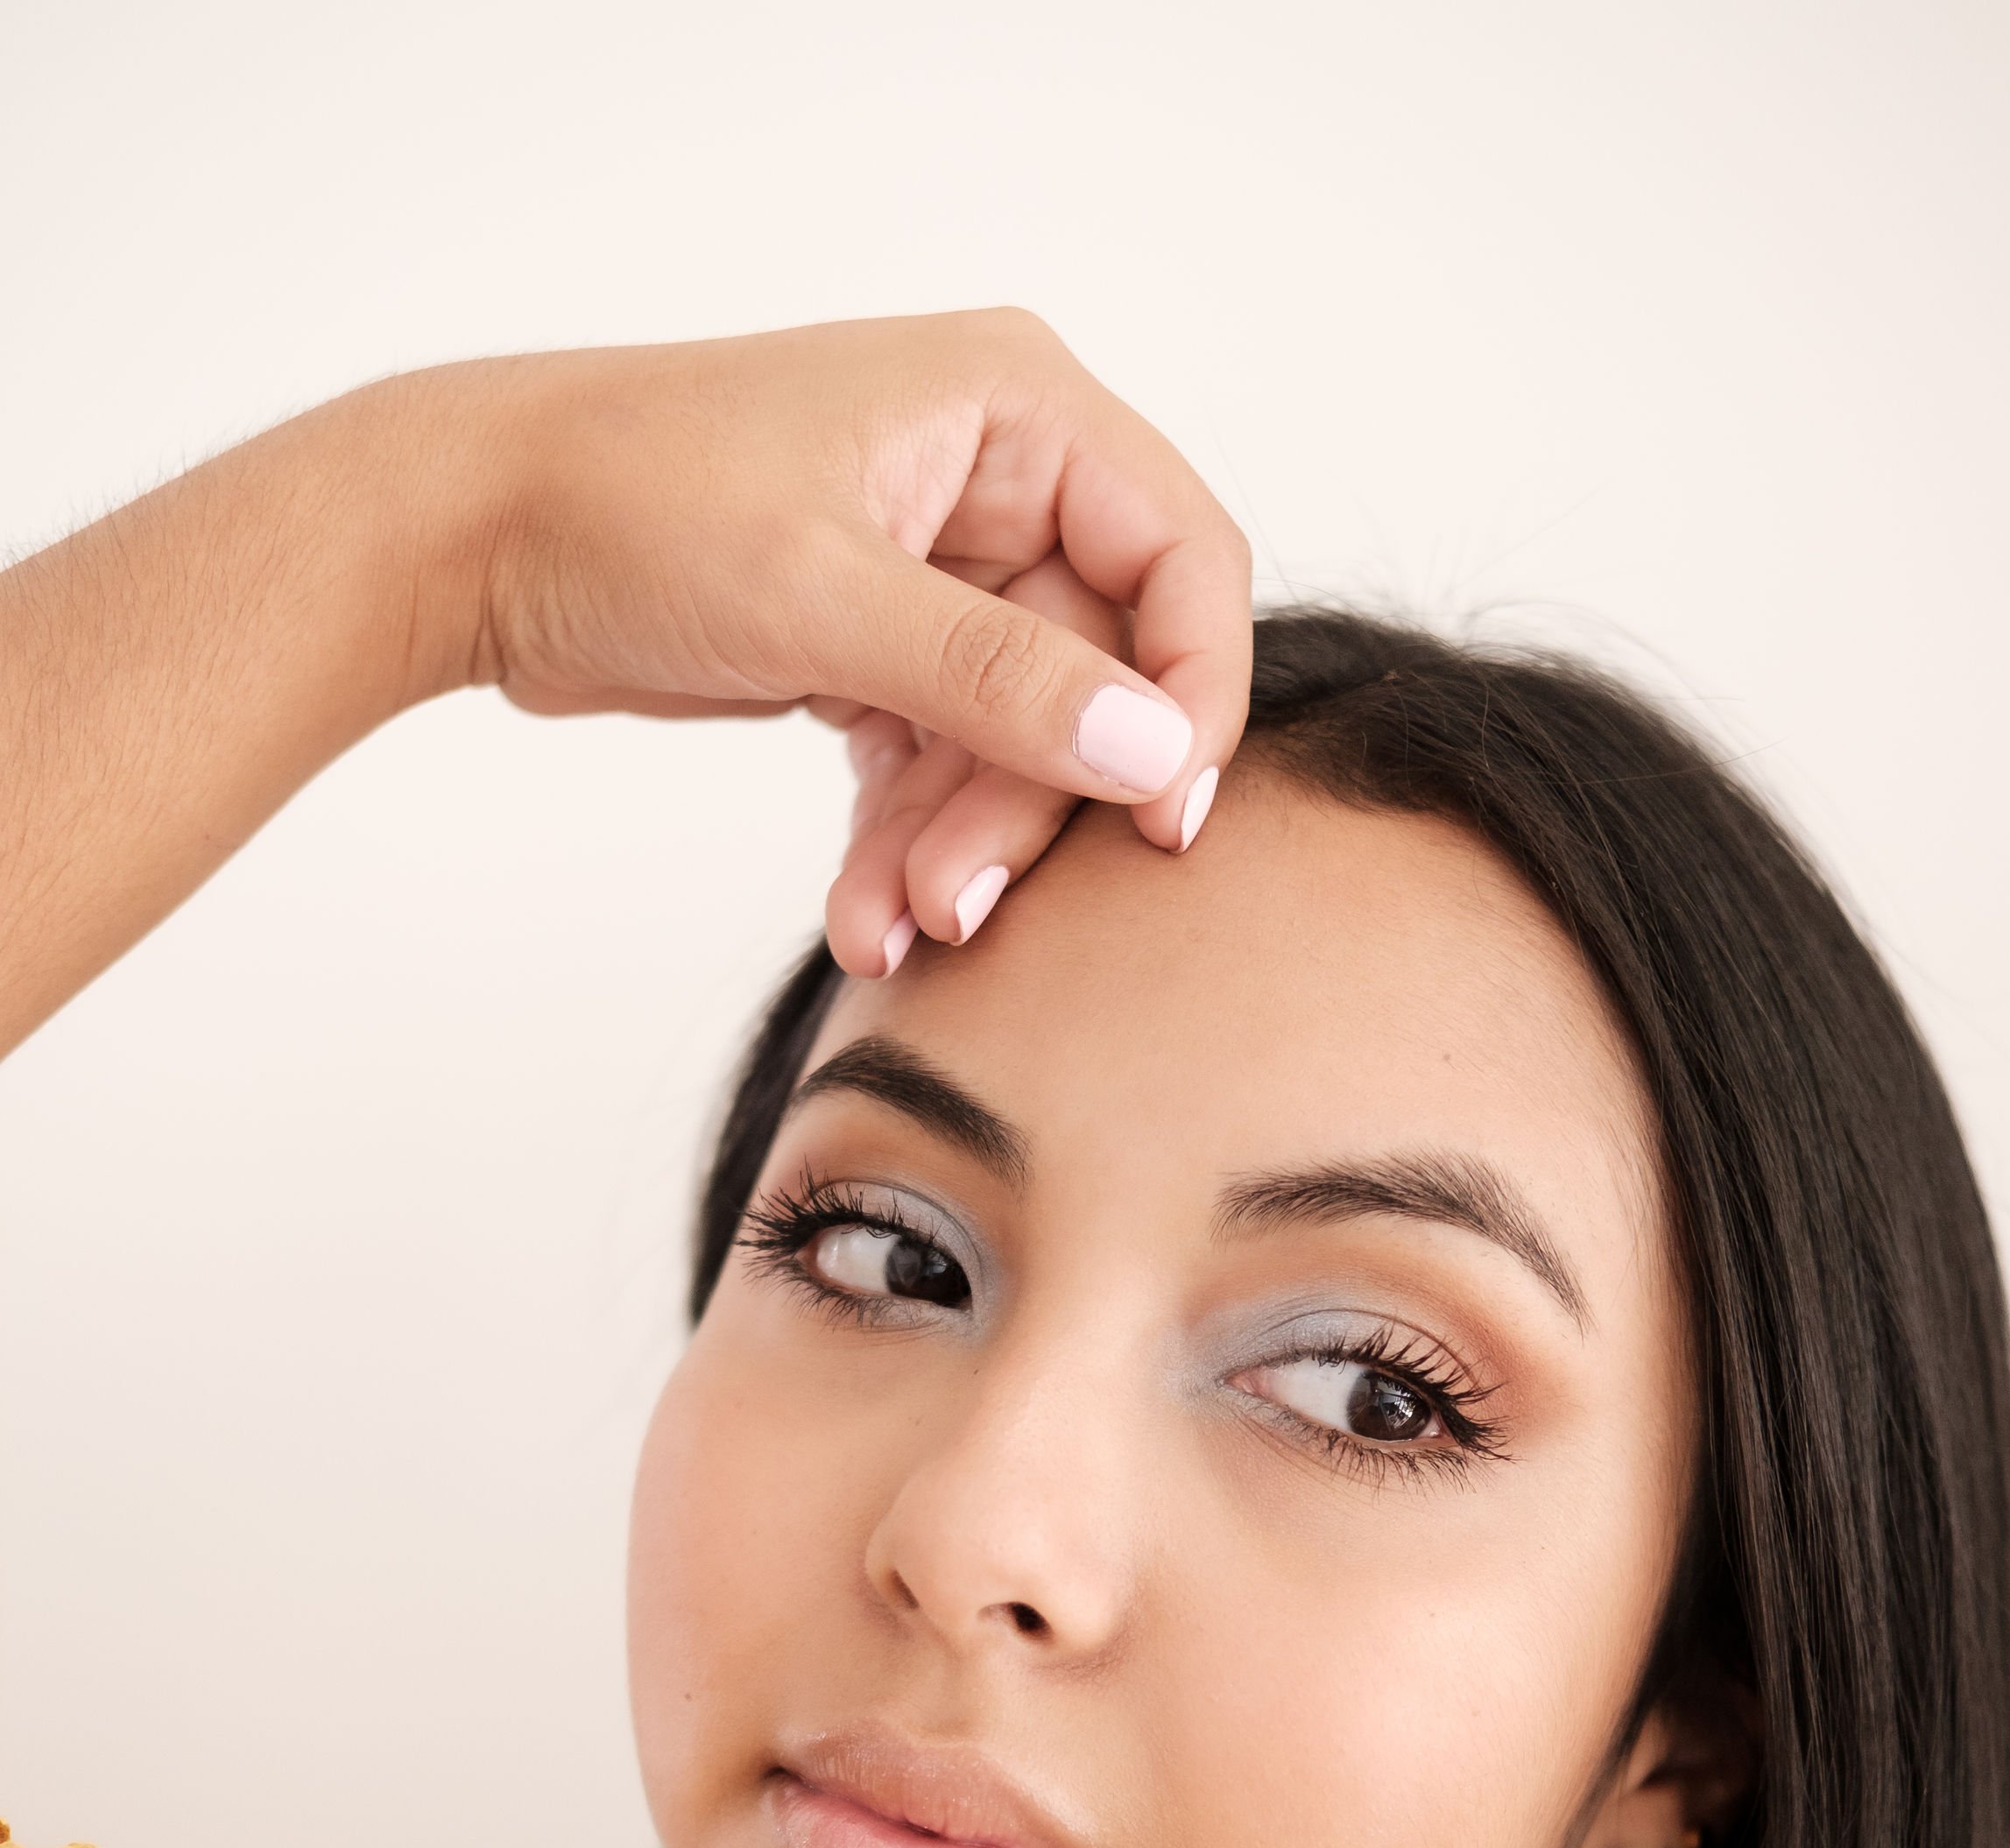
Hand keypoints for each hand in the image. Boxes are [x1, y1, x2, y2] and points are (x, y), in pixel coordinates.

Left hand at [458, 313, 1251, 972]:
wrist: (472, 537)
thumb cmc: (627, 506)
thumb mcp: (823, 595)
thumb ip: (999, 677)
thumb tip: (1155, 755)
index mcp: (1015, 409)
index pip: (1181, 559)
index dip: (1192, 694)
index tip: (1160, 821)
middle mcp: (997, 480)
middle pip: (1094, 678)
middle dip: (1025, 803)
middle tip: (958, 906)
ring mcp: (940, 571)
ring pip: (1014, 743)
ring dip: (956, 847)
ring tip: (884, 931)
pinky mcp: (880, 650)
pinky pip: (938, 766)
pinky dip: (906, 843)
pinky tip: (861, 914)